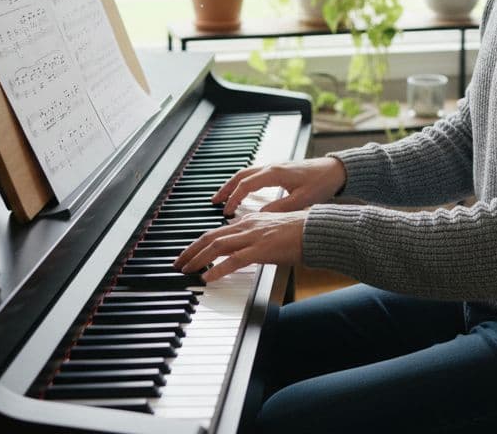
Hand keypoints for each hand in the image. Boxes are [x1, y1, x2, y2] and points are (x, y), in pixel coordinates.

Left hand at [173, 210, 306, 282]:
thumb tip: (247, 251)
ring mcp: (254, 236)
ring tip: (187, 269)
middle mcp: (248, 225)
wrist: (318, 230)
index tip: (189, 253)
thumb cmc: (301, 232)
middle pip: (211, 236)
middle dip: (191, 250)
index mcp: (250, 220)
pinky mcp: (262, 249)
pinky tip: (208, 277)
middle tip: (178, 262)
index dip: (200, 243)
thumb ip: (258, 239)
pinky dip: (218, 268)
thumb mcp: (274, 231)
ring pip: (217, 245)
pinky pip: (234, 260)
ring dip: (198, 258)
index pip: (218, 231)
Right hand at [213, 156, 346, 215]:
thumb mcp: (301, 200)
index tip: (226, 212)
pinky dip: (243, 182)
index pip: (246, 185)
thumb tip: (259, 217)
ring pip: (246, 173)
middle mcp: (272, 167)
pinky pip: (254, 174)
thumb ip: (279, 208)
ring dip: (232, 184)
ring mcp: (274, 166)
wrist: (336, 170)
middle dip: (225, 189)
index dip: (234, 198)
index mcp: (275, 173)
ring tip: (221, 197)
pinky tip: (241, 192)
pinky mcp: (278, 169)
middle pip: (240, 176)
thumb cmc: (322, 182)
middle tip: (214, 202)